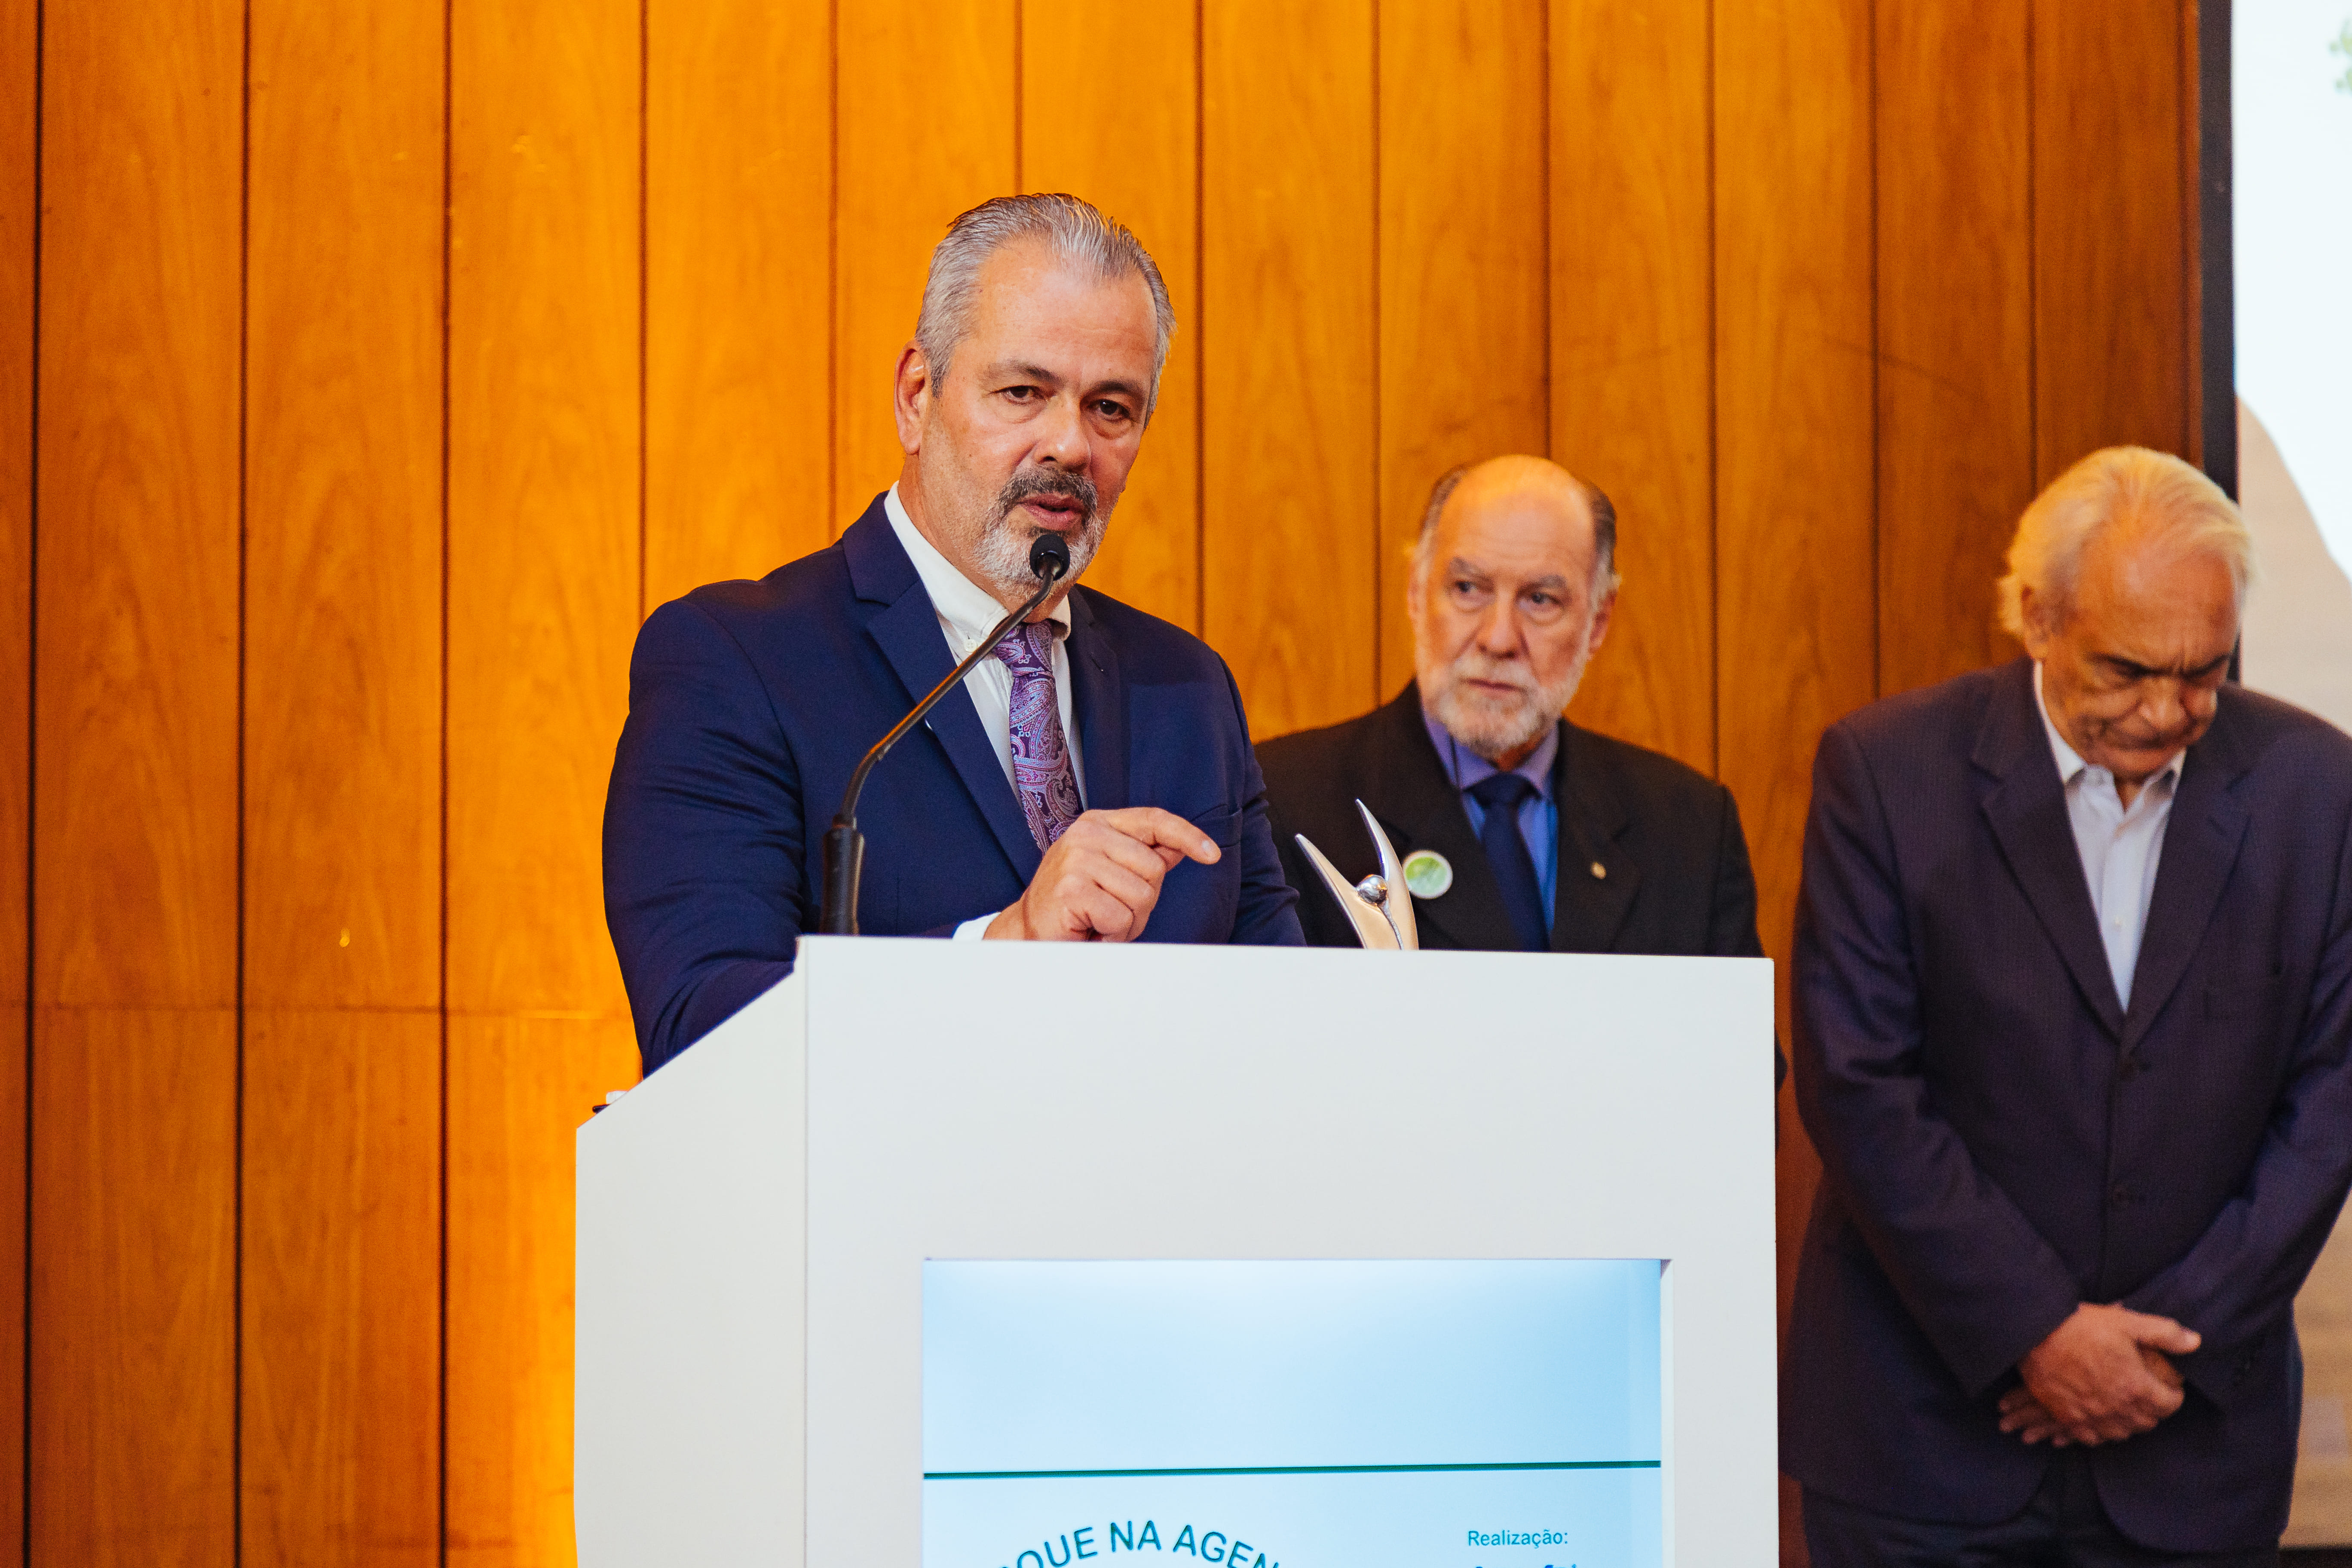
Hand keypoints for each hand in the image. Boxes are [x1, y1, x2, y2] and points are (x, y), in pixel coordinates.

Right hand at [985, 808, 1220, 941]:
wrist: (1030, 931)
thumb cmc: (1077, 905)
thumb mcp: (1113, 873)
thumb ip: (1143, 857)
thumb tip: (1179, 847)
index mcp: (1099, 824)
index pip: (1154, 820)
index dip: (1188, 836)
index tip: (1212, 855)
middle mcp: (1086, 834)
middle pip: (1154, 868)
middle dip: (1144, 900)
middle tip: (1112, 909)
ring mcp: (1077, 859)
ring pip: (1142, 895)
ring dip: (1128, 921)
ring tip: (1100, 919)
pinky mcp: (1071, 889)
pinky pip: (1121, 917)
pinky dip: (1113, 933)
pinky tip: (1091, 928)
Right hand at [2001, 1304, 2198, 1445]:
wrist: (2033, 1333)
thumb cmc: (2081, 1326)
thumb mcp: (2126, 1322)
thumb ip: (2164, 1333)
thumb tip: (2195, 1342)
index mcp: (2135, 1386)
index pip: (2169, 1405)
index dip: (2173, 1395)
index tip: (2169, 1387)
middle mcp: (2116, 1407)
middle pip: (2148, 1422)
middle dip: (2153, 1410)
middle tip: (2148, 1395)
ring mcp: (2091, 1415)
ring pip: (2122, 1433)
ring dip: (2129, 1423)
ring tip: (2126, 1407)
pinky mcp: (2067, 1417)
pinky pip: (2093, 1437)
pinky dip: (2100, 1431)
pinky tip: (2100, 1418)